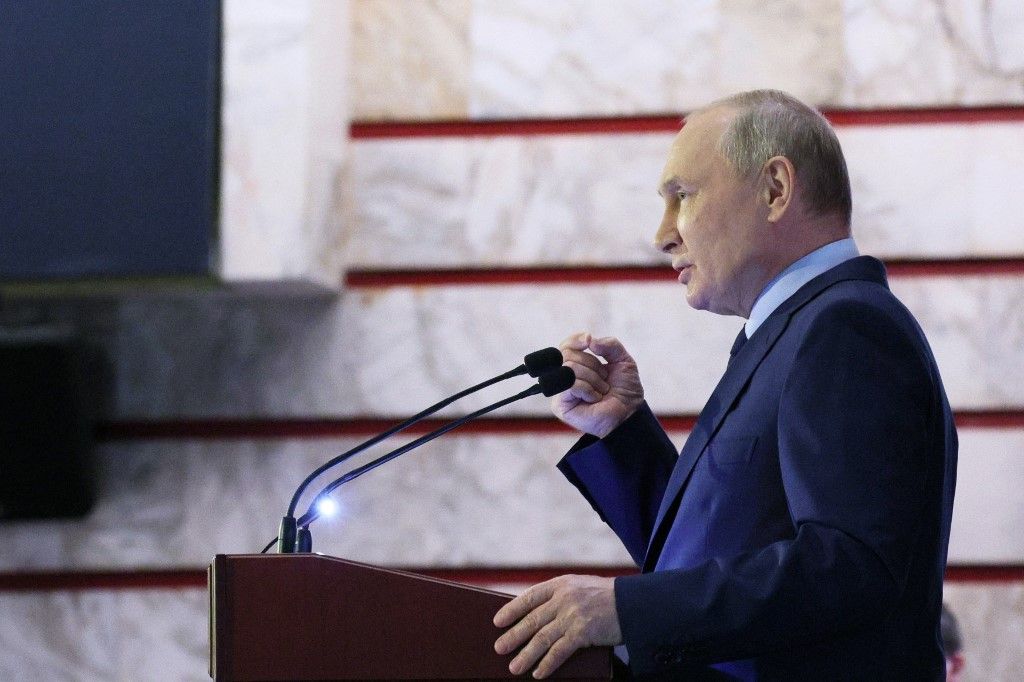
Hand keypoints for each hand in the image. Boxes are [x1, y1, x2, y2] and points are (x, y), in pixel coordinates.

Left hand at [493, 575, 621, 678]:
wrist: (632, 603)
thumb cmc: (607, 598)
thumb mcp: (581, 587)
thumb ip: (560, 598)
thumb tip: (536, 618)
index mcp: (561, 584)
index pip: (530, 597)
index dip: (512, 609)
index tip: (498, 621)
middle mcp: (563, 598)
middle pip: (532, 620)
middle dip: (513, 636)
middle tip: (499, 648)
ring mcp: (572, 615)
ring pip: (541, 638)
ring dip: (526, 655)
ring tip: (514, 667)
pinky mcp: (582, 632)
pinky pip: (559, 651)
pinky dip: (546, 663)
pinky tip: (538, 673)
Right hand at [552, 332, 643, 436]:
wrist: (629, 413)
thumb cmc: (625, 390)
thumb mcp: (623, 360)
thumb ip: (610, 344)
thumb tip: (589, 340)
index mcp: (577, 364)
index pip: (566, 345)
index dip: (575, 339)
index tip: (588, 340)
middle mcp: (565, 376)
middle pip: (568, 354)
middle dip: (593, 365)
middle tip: (604, 380)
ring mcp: (561, 390)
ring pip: (570, 368)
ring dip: (593, 379)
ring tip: (601, 391)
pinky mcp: (560, 404)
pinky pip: (570, 385)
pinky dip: (588, 389)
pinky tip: (594, 399)